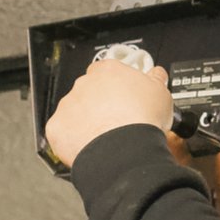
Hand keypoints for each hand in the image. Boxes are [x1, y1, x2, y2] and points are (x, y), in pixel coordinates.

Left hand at [45, 60, 171, 167]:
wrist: (124, 148)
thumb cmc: (142, 119)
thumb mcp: (161, 93)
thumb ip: (155, 79)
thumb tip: (156, 75)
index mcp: (108, 71)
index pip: (108, 71)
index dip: (117, 85)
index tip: (124, 95)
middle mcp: (84, 84)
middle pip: (90, 91)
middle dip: (100, 104)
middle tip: (117, 119)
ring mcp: (68, 105)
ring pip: (75, 111)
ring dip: (86, 121)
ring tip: (107, 137)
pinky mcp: (57, 127)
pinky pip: (63, 132)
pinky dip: (74, 139)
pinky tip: (90, 147)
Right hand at [165, 134, 219, 219]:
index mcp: (206, 193)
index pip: (187, 166)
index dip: (178, 149)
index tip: (172, 134)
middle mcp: (193, 205)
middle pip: (172, 179)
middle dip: (164, 160)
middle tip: (159, 141)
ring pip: (168, 198)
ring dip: (163, 180)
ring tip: (158, 160)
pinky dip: (169, 205)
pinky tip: (167, 191)